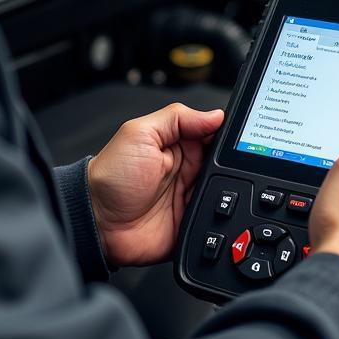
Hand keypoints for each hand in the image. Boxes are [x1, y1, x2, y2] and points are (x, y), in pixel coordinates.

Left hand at [87, 104, 224, 267]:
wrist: (98, 222)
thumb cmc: (110, 177)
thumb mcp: (139, 133)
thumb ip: (177, 118)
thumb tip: (215, 114)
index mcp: (179, 145)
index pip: (214, 134)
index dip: (228, 134)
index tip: (241, 135)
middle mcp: (188, 170)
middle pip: (227, 164)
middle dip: (234, 165)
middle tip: (226, 166)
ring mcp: (191, 197)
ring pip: (228, 193)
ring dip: (229, 192)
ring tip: (219, 189)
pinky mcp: (192, 223)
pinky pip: (217, 221)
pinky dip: (222, 218)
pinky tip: (220, 212)